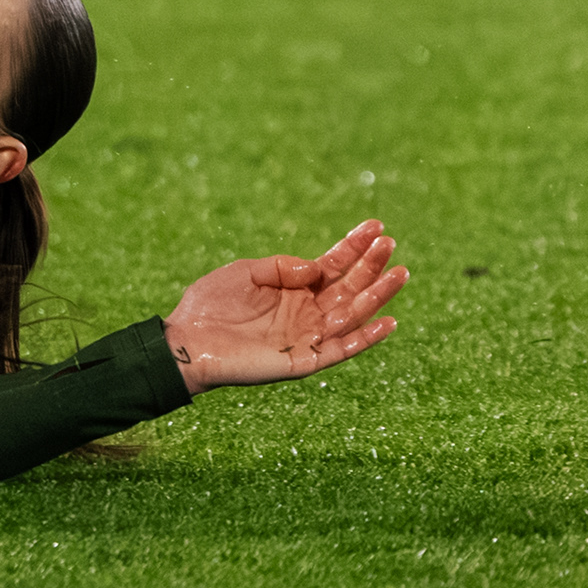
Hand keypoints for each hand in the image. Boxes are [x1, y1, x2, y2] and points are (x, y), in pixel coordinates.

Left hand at [163, 220, 406, 396]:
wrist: (188, 341)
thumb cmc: (212, 305)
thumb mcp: (246, 272)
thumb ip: (283, 267)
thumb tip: (318, 268)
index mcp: (294, 289)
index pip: (333, 266)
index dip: (354, 247)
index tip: (377, 227)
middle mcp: (307, 312)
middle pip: (348, 287)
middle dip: (370, 266)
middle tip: (391, 245)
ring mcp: (308, 336)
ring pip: (352, 315)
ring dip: (377, 296)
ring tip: (399, 273)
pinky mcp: (305, 360)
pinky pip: (343, 349)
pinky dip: (367, 337)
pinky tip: (388, 320)